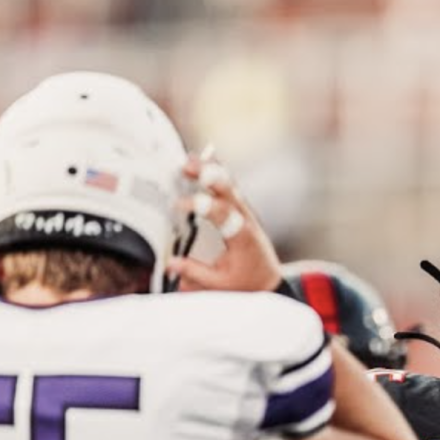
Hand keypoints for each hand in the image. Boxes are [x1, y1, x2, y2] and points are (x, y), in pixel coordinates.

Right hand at [166, 152, 281, 293]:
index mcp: (243, 237)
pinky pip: (229, 186)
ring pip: (229, 185)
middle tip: (186, 167)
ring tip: (188, 160)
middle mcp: (246, 219)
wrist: (268, 280)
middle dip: (208, 177)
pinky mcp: (241, 209)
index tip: (179, 204)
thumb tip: (170, 265)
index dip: (203, 206)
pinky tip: (203, 156)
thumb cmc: (246, 282)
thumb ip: (195, 273)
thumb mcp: (220, 283)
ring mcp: (245, 211)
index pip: (224, 215)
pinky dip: (217, 171)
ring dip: (210, 170)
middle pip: (229, 192)